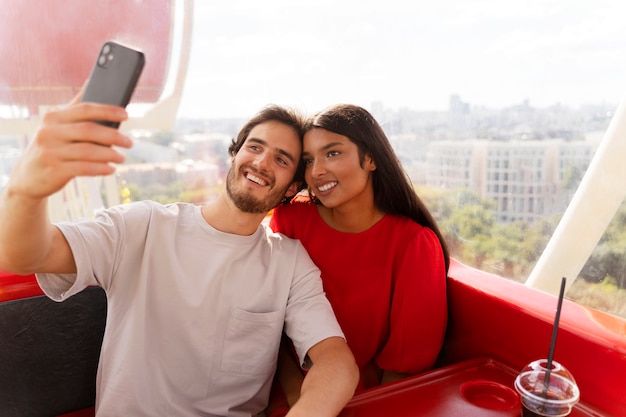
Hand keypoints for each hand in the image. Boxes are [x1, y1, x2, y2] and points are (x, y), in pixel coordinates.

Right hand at [7, 92, 131, 199]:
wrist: (28, 176)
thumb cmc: (51, 147)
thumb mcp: (58, 125)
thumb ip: (75, 107)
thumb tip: (91, 80)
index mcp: (53, 117)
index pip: (84, 109)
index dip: (107, 110)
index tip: (126, 115)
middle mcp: (49, 132)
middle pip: (88, 130)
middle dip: (114, 136)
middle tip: (130, 142)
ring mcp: (51, 151)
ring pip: (88, 150)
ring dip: (110, 154)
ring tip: (122, 157)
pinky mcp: (54, 170)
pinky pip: (84, 168)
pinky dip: (101, 168)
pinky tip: (111, 169)